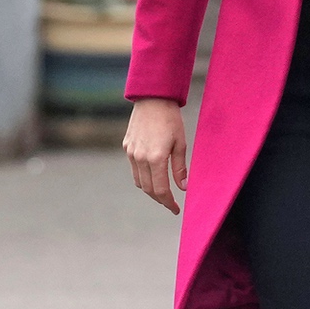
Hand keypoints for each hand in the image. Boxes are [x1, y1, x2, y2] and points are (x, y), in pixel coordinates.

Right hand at [123, 98, 186, 213]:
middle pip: (148, 189)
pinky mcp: (127, 147)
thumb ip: (180, 167)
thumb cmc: (171, 120)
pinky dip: (143, 176)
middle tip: (170, 203)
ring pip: (139, 181)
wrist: (152, 99)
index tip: (176, 209)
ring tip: (162, 191)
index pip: (161, 190)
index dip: (169, 203)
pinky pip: (134, 169)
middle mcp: (140, 158)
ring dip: (150, 189)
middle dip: (160, 199)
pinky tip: (152, 174)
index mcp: (156, 158)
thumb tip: (182, 188)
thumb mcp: (181, 144)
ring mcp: (131, 153)